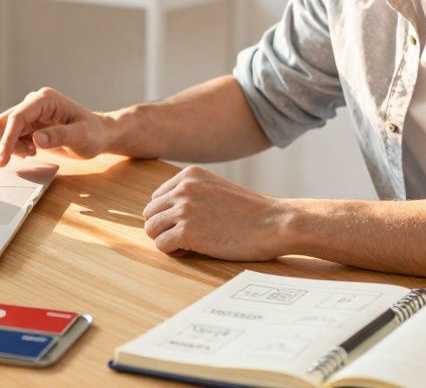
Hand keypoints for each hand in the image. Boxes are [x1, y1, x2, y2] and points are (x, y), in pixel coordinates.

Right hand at [0, 87, 114, 166]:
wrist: (99, 134)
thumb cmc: (94, 134)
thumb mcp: (81, 136)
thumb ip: (60, 136)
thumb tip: (36, 138)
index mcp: (45, 100)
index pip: (17, 117)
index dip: (7, 138)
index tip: (3, 158)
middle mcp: (34, 102)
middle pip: (5, 121)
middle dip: (8, 142)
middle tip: (27, 156)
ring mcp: (31, 113)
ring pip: (6, 129)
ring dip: (12, 145)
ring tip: (33, 153)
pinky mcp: (30, 123)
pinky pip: (13, 135)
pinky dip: (16, 146)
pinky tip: (33, 151)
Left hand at [142, 165, 295, 260]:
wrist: (274, 223)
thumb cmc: (251, 212)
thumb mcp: (217, 189)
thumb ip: (193, 194)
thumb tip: (166, 213)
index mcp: (189, 175)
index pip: (158, 197)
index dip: (169, 215)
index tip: (188, 224)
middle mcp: (183, 188)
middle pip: (150, 213)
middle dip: (164, 228)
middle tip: (187, 238)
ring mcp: (183, 209)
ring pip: (152, 229)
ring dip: (167, 240)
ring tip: (189, 245)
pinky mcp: (187, 231)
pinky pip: (162, 245)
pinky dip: (173, 252)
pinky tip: (192, 251)